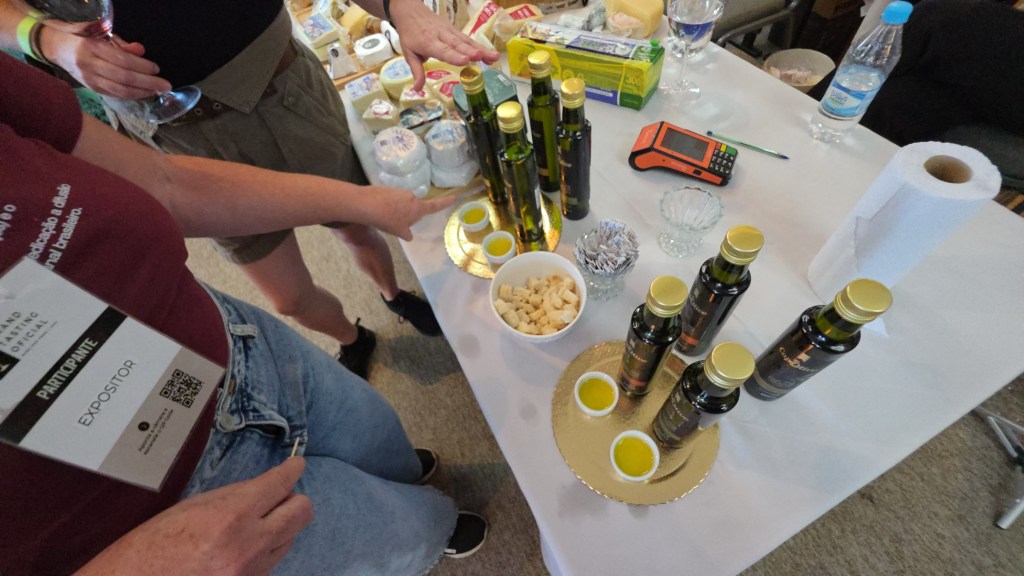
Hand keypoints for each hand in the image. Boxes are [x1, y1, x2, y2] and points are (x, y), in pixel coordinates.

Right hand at [38, 25, 171, 98]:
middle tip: (165, 85)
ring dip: (142, 92)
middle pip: (123, 78)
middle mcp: (89, 64)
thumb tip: (141, 50)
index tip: (156, 68)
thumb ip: (122, 45)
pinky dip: (132, 95)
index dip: (141, 66)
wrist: (57, 48)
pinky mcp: (91, 89)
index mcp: (92, 47)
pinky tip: (143, 93)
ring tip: (157, 91)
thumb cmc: (84, 39)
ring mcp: (89, 79)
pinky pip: (114, 95)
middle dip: (147, 83)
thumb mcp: (102, 36)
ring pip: (119, 90)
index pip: (121, 60)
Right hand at [76, 458, 312, 575]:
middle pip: (301, 512)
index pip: (280, 484)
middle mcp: (248, 545)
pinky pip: (271, 561)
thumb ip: (236, 495)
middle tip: (281, 494)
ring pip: (290, 538)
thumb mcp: (194, 506)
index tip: (296, 465)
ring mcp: (251, 570)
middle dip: (294, 499)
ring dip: (279, 526)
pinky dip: (265, 549)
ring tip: (254, 523)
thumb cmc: (155, 544)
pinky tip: (243, 546)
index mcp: (231, 515)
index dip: (292, 470)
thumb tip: (266, 487)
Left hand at [367, 187, 456, 240]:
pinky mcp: (386, 189)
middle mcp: (411, 196)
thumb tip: (409, 235)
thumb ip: (407, 233)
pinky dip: (386, 206)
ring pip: (401, 203)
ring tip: (384, 218)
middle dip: (407, 214)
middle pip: (413, 206)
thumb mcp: (399, 232)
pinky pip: (390, 199)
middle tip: (396, 223)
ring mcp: (398, 191)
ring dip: (395, 210)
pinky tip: (377, 212)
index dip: (445, 203)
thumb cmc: (387, 220)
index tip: (454, 197)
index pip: (434, 206)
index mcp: (417, 207)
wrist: (366, 204)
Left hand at [388, 0, 498, 90]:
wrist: (411, 11)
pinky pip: (468, 39)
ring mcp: (450, 32)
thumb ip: (416, 71)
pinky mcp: (455, 30)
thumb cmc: (410, 33)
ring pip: (466, 41)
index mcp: (428, 42)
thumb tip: (417, 90)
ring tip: (494, 57)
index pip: (443, 50)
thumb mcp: (408, 53)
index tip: (466, 61)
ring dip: (481, 49)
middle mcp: (441, 36)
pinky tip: (489, 54)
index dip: (454, 56)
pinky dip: (479, 46)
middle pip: (458, 44)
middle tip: (484, 57)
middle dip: (472, 51)